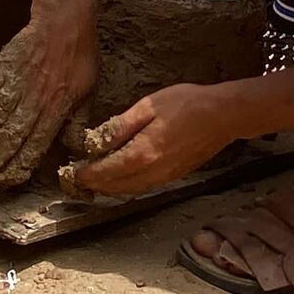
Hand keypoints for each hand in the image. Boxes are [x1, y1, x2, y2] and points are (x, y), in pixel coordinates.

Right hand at [0, 16, 97, 185]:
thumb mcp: (90, 93)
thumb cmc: (80, 57)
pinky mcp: (2, 71)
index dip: (19, 165)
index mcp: (56, 110)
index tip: (7, 180)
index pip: (34, 146)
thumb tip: (74, 149)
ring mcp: (15, 85)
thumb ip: (78, 123)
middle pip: (8, 138)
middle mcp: (33, 101)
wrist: (64, 21)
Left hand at [67, 82, 246, 196]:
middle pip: (114, 186)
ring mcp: (164, 176)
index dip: (85, 174)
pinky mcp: (174, 175)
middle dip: (93, 184)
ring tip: (94, 179)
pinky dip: (126, 185)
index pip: (105, 171)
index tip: (70, 173)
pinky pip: (143, 186)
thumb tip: (96, 142)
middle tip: (76, 178)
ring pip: (129, 190)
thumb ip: (120, 126)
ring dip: (109, 187)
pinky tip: (120, 175)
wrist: (223, 116)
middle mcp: (152, 171)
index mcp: (142, 153)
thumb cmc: (186, 104)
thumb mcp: (148, 106)